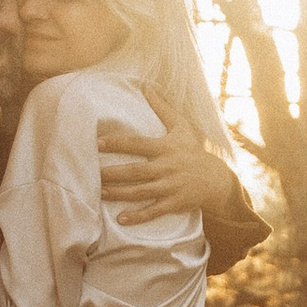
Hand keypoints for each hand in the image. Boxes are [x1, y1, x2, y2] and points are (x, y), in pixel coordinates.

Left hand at [97, 116, 224, 225]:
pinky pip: (153, 211)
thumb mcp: (181, 127)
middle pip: (135, 171)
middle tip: (91, 174)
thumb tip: (146, 86)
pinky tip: (121, 219)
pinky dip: (137, 216)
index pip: (136, 144)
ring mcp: (170, 186)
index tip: (97, 143)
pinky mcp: (174, 203)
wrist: (215, 179)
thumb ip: (162, 108)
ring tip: (99, 193)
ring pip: (140, 191)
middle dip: (112, 173)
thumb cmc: (193, 150)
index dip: (116, 143)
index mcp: (165, 147)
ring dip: (119, 194)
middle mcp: (166, 167)